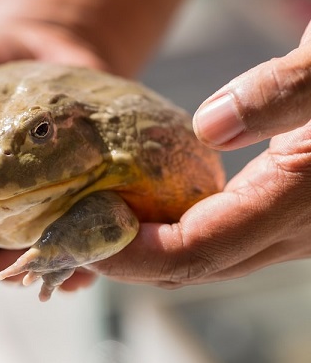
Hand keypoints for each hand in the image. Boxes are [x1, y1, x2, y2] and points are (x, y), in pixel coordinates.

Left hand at [88, 21, 310, 286]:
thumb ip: (281, 94)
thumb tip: (210, 127)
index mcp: (297, 200)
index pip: (199, 250)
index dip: (135, 255)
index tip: (83, 239)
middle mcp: (294, 231)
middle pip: (194, 267)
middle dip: (129, 261)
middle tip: (75, 235)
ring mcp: (292, 229)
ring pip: (207, 261)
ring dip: (148, 252)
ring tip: (98, 223)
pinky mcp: (284, 217)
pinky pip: (220, 243)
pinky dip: (174, 237)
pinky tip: (146, 209)